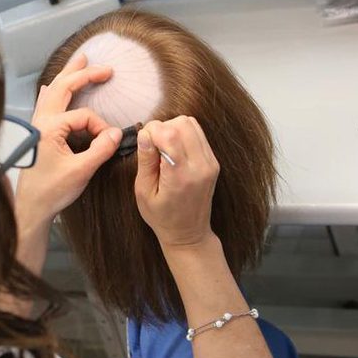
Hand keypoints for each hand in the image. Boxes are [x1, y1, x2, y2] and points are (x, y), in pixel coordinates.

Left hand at [16, 54, 121, 225]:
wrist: (29, 208)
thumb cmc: (50, 191)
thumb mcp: (81, 171)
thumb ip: (100, 150)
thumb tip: (117, 133)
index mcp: (49, 127)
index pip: (84, 116)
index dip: (101, 127)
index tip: (110, 141)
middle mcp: (40, 121)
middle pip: (63, 88)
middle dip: (84, 74)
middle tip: (104, 68)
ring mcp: (35, 125)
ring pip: (53, 92)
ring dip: (68, 76)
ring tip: (80, 61)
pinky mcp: (35, 132)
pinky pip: (44, 104)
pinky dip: (52, 92)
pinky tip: (51, 87)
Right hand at [134, 117, 219, 248]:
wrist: (189, 233)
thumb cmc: (162, 216)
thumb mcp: (143, 191)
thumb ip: (145, 161)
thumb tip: (144, 134)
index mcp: (181, 176)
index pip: (169, 133)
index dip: (152, 131)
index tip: (144, 143)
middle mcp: (200, 166)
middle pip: (182, 123)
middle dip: (162, 128)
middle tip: (153, 146)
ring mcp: (210, 162)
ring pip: (191, 124)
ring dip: (173, 129)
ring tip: (163, 148)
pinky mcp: (213, 161)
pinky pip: (197, 133)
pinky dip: (182, 134)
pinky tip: (174, 151)